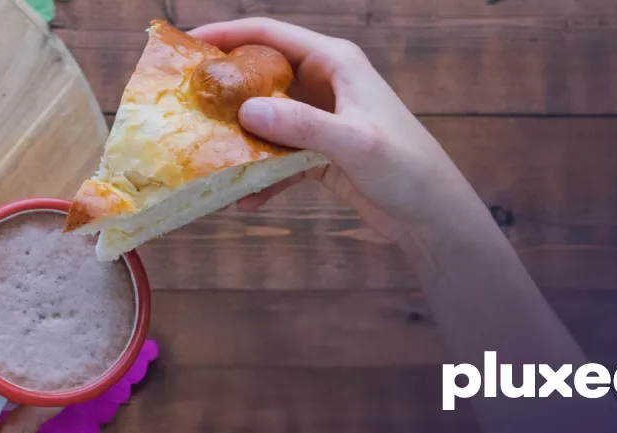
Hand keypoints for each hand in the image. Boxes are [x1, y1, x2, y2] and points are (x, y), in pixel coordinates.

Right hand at [192, 18, 485, 245]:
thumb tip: (246, 111)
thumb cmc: (406, 167)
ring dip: (239, 138)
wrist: (431, 214)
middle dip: (224, 89)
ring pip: (265, 116)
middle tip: (185, 103)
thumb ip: (301, 124)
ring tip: (207, 155)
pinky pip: (277, 153)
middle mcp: (326, 83)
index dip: (227, 34)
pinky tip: (245, 198)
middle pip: (261, 73)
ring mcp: (321, 117)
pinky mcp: (319, 150)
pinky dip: (260, 173)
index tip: (187, 44)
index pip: (270, 35)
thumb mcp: (353, 142)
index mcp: (336, 63)